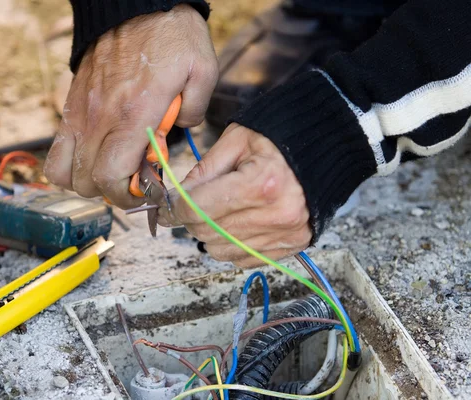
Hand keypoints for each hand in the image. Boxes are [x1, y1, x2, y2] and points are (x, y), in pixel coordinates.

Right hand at [44, 5, 217, 207]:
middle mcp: (100, 118)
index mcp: (134, 114)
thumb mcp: (202, 70)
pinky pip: (55, 151)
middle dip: (112, 193)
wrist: (133, 3)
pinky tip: (94, 155)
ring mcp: (80, 113)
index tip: (145, 192)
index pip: (112, 177)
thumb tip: (180, 132)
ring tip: (111, 170)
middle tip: (133, 181)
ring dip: (87, 181)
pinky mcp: (70, 106)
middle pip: (88, 183)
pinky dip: (70, 164)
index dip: (128, 197)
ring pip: (65, 173)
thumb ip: (194, 110)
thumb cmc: (170, 36)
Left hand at [159, 124, 311, 267]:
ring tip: (219, 211)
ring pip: (221, 251)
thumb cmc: (279, 138)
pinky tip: (237, 223)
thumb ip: (203, 170)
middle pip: (206, 231)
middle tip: (189, 205)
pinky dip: (232, 245)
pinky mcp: (293, 245)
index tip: (165, 208)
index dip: (174, 209)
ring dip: (210, 234)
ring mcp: (286, 234)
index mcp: (260, 183)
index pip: (198, 209)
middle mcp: (275, 214)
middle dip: (190, 219)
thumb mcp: (236, 140)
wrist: (326, 147)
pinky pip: (243, 259)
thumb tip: (176, 197)